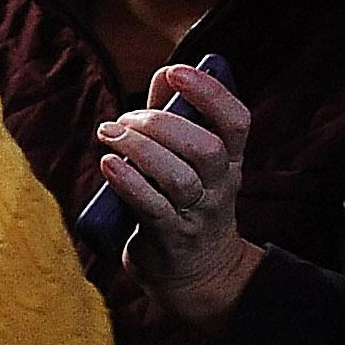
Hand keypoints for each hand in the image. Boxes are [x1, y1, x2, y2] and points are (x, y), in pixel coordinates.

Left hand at [100, 63, 261, 332]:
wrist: (196, 272)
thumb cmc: (184, 201)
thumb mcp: (191, 160)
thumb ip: (178, 116)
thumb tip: (165, 74)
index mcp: (230, 159)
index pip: (236, 120)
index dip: (210, 92)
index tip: (177, 72)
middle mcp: (221, 185)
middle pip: (206, 147)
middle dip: (161, 123)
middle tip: (123, 120)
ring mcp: (198, 213)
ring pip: (179, 176)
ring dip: (139, 149)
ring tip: (108, 135)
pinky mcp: (170, 237)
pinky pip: (152, 207)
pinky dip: (128, 182)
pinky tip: (108, 164)